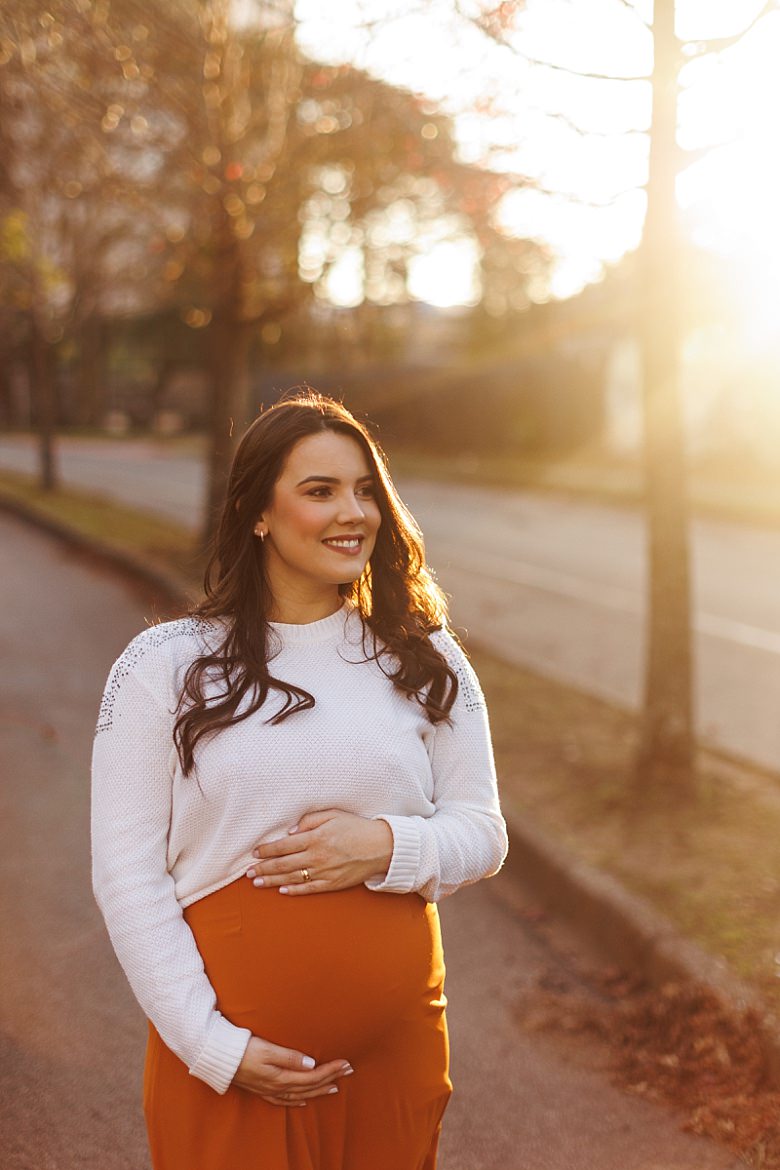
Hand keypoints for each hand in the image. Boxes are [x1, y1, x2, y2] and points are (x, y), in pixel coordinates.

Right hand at [232, 1035, 352, 1105]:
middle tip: (348, 1071)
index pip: (312, 1076)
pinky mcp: (262, 1090)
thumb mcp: (267, 1049)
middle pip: (309, 1086)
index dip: (331, 1070)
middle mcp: (277, 1087)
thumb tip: (310, 1063)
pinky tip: (303, 1100)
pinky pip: (284, 1100)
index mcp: (281, 1077)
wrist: (219, 1058)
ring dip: (318, 1090)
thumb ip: (289, 1056)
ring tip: (334, 1087)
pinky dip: (297, 1100)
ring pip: (300, 1095)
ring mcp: (269, 1090)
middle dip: (330, 1079)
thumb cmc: (243, 1049)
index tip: (346, 1064)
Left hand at [246, 809, 393, 895]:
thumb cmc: (356, 827)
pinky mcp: (332, 884)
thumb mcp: (333, 815)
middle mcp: (317, 856)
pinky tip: (282, 890)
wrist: (381, 847)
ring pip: (292, 878)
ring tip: (257, 883)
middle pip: (283, 864)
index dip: (267, 850)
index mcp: (316, 838)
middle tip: (248, 872)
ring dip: (272, 881)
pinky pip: (309, 889)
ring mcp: (324, 872)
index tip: (255, 853)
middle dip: (263, 868)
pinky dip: (294, 890)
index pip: (284, 846)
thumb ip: (310, 821)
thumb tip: (290, 832)